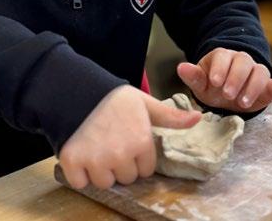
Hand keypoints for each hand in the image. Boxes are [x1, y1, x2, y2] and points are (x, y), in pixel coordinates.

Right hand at [59, 84, 200, 189]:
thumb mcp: (145, 103)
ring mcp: (96, 159)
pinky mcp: (73, 161)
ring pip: (104, 182)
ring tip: (95, 146)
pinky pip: (80, 182)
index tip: (126, 139)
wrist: (78, 89)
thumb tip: (198, 118)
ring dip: (100, 170)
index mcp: (141, 141)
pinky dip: (79, 173)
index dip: (136, 155)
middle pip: (126, 178)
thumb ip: (170, 116)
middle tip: (110, 141)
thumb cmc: (113, 98)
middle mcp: (120, 154)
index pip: (145, 169)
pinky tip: (81, 153)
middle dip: (119, 164)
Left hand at [177, 48, 271, 113]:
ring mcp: (257, 72)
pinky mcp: (270, 86)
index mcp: (223, 57)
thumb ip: (193, 76)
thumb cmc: (212, 87)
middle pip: (243, 62)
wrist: (227, 96)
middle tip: (227, 95)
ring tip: (242, 103)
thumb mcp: (201, 84)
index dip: (220, 68)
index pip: (223, 56)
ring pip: (261, 72)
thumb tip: (181, 67)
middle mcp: (241, 61)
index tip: (214, 82)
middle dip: (236, 78)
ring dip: (253, 87)